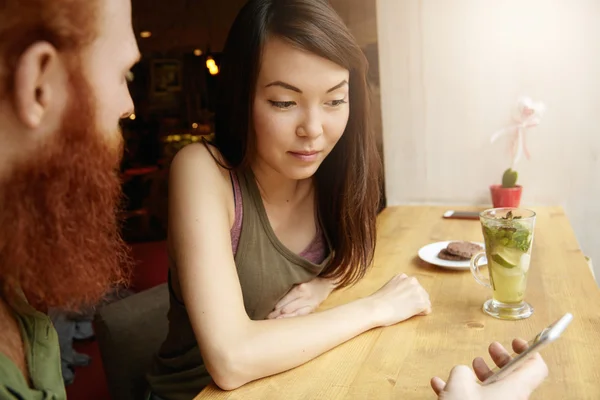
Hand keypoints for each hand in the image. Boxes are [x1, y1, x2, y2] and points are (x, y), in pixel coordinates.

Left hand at [267, 277, 335, 318]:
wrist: (326, 283)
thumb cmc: (308, 281)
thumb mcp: (298, 281)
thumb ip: (288, 288)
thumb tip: (273, 297)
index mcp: (300, 288)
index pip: (283, 301)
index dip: (273, 307)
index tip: (265, 311)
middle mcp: (305, 297)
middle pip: (286, 309)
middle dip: (275, 315)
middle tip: (266, 318)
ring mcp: (310, 305)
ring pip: (293, 315)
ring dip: (282, 319)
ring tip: (273, 322)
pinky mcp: (313, 309)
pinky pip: (301, 317)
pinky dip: (292, 320)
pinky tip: (285, 323)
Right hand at [367, 273, 431, 326]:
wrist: (375, 308)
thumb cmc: (377, 302)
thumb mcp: (388, 288)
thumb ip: (399, 288)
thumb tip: (405, 296)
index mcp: (403, 276)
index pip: (413, 287)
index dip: (408, 297)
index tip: (399, 301)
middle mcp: (412, 280)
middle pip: (421, 294)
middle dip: (415, 301)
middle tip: (401, 307)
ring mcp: (418, 291)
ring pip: (425, 301)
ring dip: (418, 307)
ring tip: (404, 310)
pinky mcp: (421, 302)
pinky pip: (427, 310)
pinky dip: (420, 314)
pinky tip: (409, 313)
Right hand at [431, 338, 548, 399]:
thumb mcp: (459, 383)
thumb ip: (462, 371)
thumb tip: (462, 372)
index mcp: (514, 390)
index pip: (536, 368)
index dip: (529, 351)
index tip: (515, 341)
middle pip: (514, 378)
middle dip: (501, 361)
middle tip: (491, 349)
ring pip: (494, 391)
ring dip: (479, 376)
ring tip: (465, 368)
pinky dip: (462, 392)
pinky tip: (440, 386)